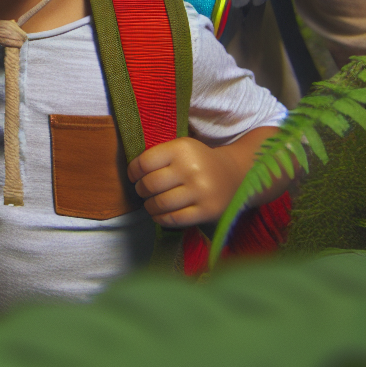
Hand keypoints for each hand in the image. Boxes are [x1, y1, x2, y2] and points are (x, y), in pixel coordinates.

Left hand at [127, 136, 244, 227]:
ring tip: (149, 204)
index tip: (133, 177)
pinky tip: (159, 215)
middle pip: (150, 184)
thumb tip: (132, 171)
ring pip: (161, 203)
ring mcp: (200, 191)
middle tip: (142, 191)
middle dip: (140, 190)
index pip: (144, 162)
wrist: (235, 174)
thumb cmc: (199, 161)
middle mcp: (191, 169)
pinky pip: (175, 219)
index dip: (133, 172)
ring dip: (149, 206)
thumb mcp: (181, 148)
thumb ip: (159, 155)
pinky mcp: (207, 211)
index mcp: (181, 148)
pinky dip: (161, 219)